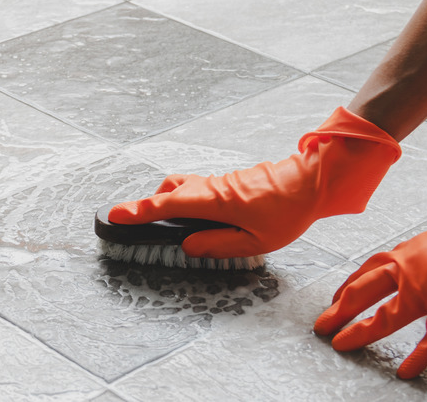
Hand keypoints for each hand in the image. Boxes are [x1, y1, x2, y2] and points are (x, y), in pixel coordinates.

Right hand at [109, 107, 400, 257]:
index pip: (169, 206)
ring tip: (162, 224)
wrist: (312, 181)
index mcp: (216, 202)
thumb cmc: (288, 212)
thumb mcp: (256, 241)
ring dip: (167, 201)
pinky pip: (197, 188)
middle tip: (129, 221)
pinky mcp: (228, 182)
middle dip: (147, 206)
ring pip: (183, 187)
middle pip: (170, 192)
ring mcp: (219, 182)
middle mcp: (212, 187)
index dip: (140, 211)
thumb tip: (188, 245)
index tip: (115, 215)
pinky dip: (185, 199)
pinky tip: (194, 219)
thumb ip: (219, 245)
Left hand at [313, 228, 426, 378]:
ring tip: (343, 344)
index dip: (347, 287)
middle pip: (363, 291)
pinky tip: (406, 371)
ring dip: (361, 332)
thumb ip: (421, 259)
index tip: (335, 300)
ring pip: (386, 316)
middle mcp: (409, 270)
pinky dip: (418, 357)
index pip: (367, 271)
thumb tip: (414, 270)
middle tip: (322, 325)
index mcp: (407, 253)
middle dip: (339, 310)